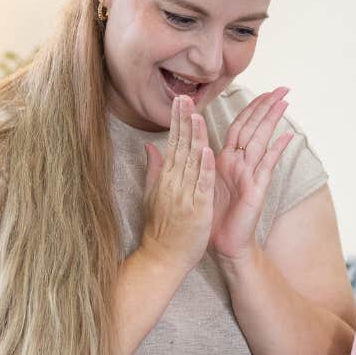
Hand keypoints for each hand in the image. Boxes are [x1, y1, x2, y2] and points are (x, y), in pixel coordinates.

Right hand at [141, 95, 214, 272]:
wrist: (162, 258)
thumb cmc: (160, 229)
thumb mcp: (152, 195)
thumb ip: (153, 169)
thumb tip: (150, 147)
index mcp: (166, 178)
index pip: (172, 143)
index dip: (177, 121)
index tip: (180, 101)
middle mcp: (173, 182)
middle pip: (180, 146)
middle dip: (183, 120)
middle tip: (185, 96)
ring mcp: (183, 194)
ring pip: (190, 161)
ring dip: (194, 137)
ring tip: (196, 114)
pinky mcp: (195, 208)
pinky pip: (200, 185)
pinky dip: (202, 168)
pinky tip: (205, 150)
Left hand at [209, 87, 293, 262]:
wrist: (222, 244)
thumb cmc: (213, 216)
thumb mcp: (201, 183)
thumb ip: (198, 161)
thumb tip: (195, 142)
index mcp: (226, 160)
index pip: (240, 126)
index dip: (249, 107)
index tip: (261, 90)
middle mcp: (241, 164)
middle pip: (254, 128)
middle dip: (267, 107)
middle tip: (282, 88)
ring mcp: (251, 175)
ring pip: (262, 141)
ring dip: (272, 121)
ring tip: (284, 102)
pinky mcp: (256, 189)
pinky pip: (267, 166)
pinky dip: (277, 150)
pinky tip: (287, 136)